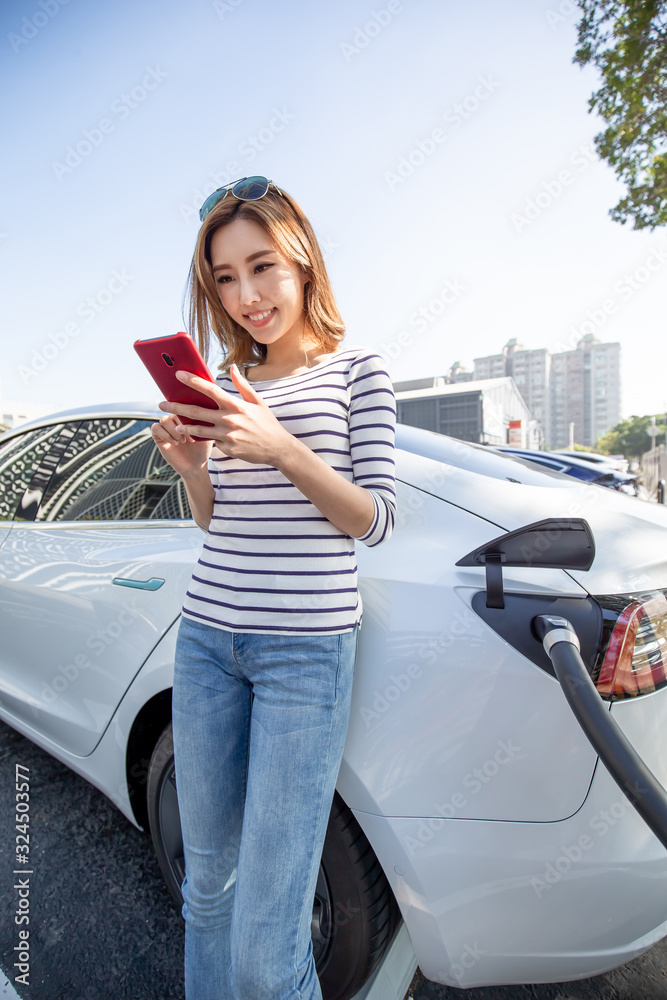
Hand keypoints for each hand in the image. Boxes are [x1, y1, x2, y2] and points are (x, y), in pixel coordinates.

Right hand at [150, 412, 212, 477]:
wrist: (195, 465)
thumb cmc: (202, 449)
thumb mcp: (206, 433)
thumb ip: (203, 421)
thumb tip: (201, 409)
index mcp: (185, 415)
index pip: (182, 406)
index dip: (189, 417)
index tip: (198, 430)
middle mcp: (174, 420)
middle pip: (172, 411)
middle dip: (182, 425)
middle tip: (190, 439)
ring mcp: (166, 428)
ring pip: (164, 419)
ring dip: (174, 431)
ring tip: (182, 441)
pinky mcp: (158, 437)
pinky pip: (155, 428)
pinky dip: (165, 435)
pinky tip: (175, 443)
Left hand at [157, 364, 294, 465]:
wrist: (277, 448)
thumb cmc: (267, 423)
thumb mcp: (257, 402)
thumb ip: (242, 385)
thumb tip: (232, 367)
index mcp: (236, 405)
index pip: (210, 390)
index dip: (193, 381)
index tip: (179, 375)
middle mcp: (229, 420)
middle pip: (196, 411)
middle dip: (176, 406)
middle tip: (161, 404)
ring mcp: (227, 436)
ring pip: (198, 430)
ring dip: (184, 426)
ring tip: (173, 424)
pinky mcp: (227, 448)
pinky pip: (211, 442)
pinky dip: (203, 439)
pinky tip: (194, 436)